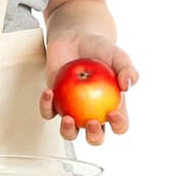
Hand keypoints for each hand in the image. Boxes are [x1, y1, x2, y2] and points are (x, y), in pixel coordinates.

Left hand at [39, 31, 137, 145]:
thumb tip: (128, 85)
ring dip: (68, 131)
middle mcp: (93, 113)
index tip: (112, 113)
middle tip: (91, 121)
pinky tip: (49, 93)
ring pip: (70, 133)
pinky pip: (49, 111)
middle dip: (93, 136)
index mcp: (113, 107)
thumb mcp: (118, 55)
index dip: (118, 125)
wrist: (76, 38)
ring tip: (68, 118)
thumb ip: (127, 68)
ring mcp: (73, 110)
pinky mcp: (54, 103)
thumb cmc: (99, 49)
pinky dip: (47, 105)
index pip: (120, 125)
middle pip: (95, 137)